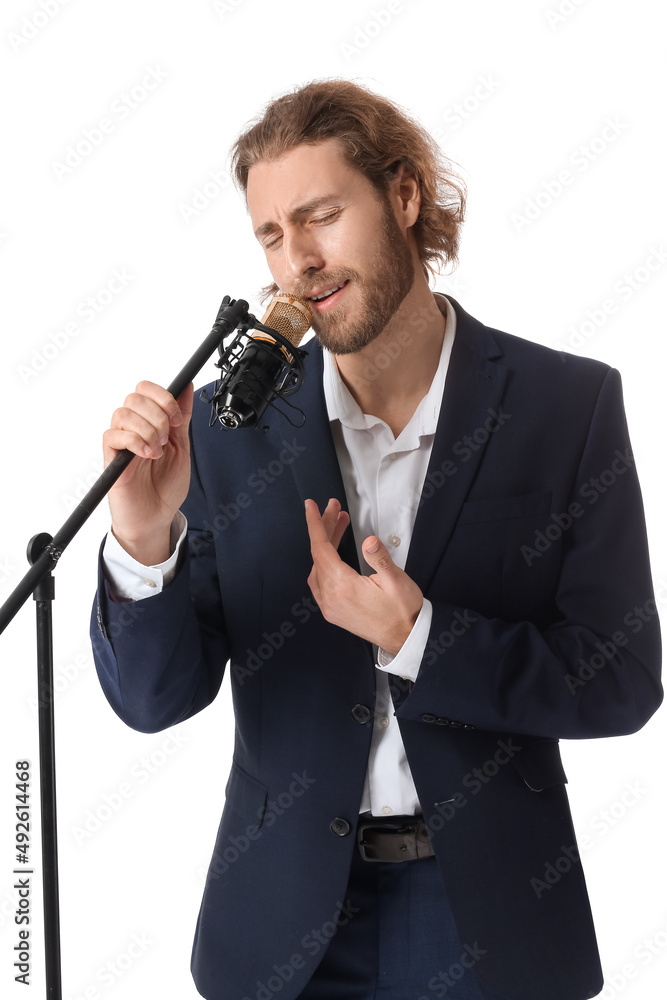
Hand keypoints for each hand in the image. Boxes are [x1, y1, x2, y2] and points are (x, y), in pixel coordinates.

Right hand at [103, 380, 193, 563]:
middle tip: (167, 439)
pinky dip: (135, 442)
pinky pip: (113, 435)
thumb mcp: (182, 447)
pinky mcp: (111, 456)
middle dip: (158, 415)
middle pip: (134, 397)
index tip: (178, 418)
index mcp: (150, 422)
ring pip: (124, 413)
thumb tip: (187, 387)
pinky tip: (147, 456)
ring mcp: (121, 441)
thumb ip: (182, 418)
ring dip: (148, 431)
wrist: (155, 517)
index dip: (163, 397)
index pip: (145, 389)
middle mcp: (133, 428)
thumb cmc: (165, 487)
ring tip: (157, 452)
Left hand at [305, 498, 422, 654]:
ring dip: (326, 544)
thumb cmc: (402, 612)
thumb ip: (380, 558)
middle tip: (335, 509)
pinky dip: (325, 561)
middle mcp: (330, 597)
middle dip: (325, 528)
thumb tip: (369, 541)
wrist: (405, 639)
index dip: (315, 524)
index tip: (311, 506)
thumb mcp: (396, 581)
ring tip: (338, 525)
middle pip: (319, 555)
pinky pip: (321, 581)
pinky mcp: (333, 611)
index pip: (321, 548)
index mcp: (343, 587)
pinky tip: (334, 551)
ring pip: (319, 567)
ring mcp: (329, 606)